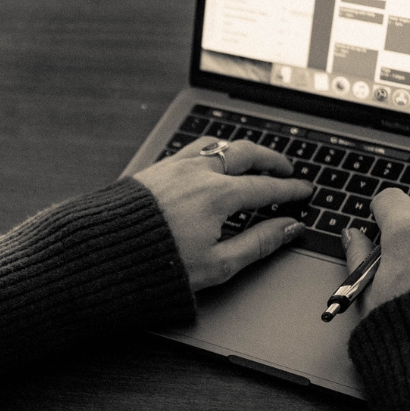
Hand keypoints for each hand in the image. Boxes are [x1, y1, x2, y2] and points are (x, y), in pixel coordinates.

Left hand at [132, 137, 314, 289]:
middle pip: (246, 154)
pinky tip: (211, 161)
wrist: (105, 254)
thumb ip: (259, 243)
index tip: (303, 191)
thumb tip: (288, 229)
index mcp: (218, 196)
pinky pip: (191, 150)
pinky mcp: (155, 169)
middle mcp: (198, 174)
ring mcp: (174, 167)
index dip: (290, 190)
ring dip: (240, 150)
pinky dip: (211, 151)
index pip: (266, 187)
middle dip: (271, 160)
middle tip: (285, 169)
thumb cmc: (157, 264)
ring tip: (252, 160)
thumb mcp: (219, 264)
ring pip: (217, 146)